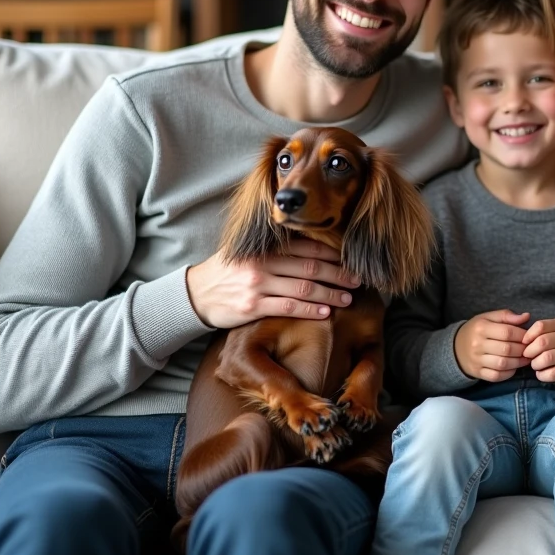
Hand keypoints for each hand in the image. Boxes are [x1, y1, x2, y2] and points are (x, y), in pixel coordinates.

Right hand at [186, 239, 358, 328]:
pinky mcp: (252, 306)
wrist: (196, 293)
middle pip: (311, 267)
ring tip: (349, 298)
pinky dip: (310, 309)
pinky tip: (326, 312)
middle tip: (358, 279)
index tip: (351, 260)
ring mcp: (258, 285)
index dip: (333, 254)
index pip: (307, 247)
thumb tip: (314, 243)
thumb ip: (276, 247)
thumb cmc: (229, 271)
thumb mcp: (249, 251)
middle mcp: (263, 263)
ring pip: (304, 288)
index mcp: (266, 247)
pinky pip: (288, 307)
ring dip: (330, 293)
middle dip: (339, 274)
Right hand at [455, 310, 531, 381]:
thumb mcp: (488, 317)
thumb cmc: (477, 330)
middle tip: (531, 349)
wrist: (456, 347)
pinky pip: (496, 376)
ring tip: (526, 359)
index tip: (529, 337)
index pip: (507, 332)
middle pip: (507, 349)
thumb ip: (506, 316)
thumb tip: (526, 316)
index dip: (522, 335)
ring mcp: (477, 360)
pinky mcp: (477, 372)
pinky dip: (508, 373)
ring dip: (518, 363)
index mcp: (481, 327)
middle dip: (523, 350)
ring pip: (502, 364)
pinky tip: (514, 368)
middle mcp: (477, 344)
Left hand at [522, 318, 554, 382]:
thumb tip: (522, 341)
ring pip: (546, 358)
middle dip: (529, 352)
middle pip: (542, 343)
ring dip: (535, 364)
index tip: (524, 344)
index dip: (528, 336)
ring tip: (535, 365)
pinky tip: (541, 374)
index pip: (540, 326)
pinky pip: (554, 373)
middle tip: (528, 357)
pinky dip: (543, 375)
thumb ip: (543, 331)